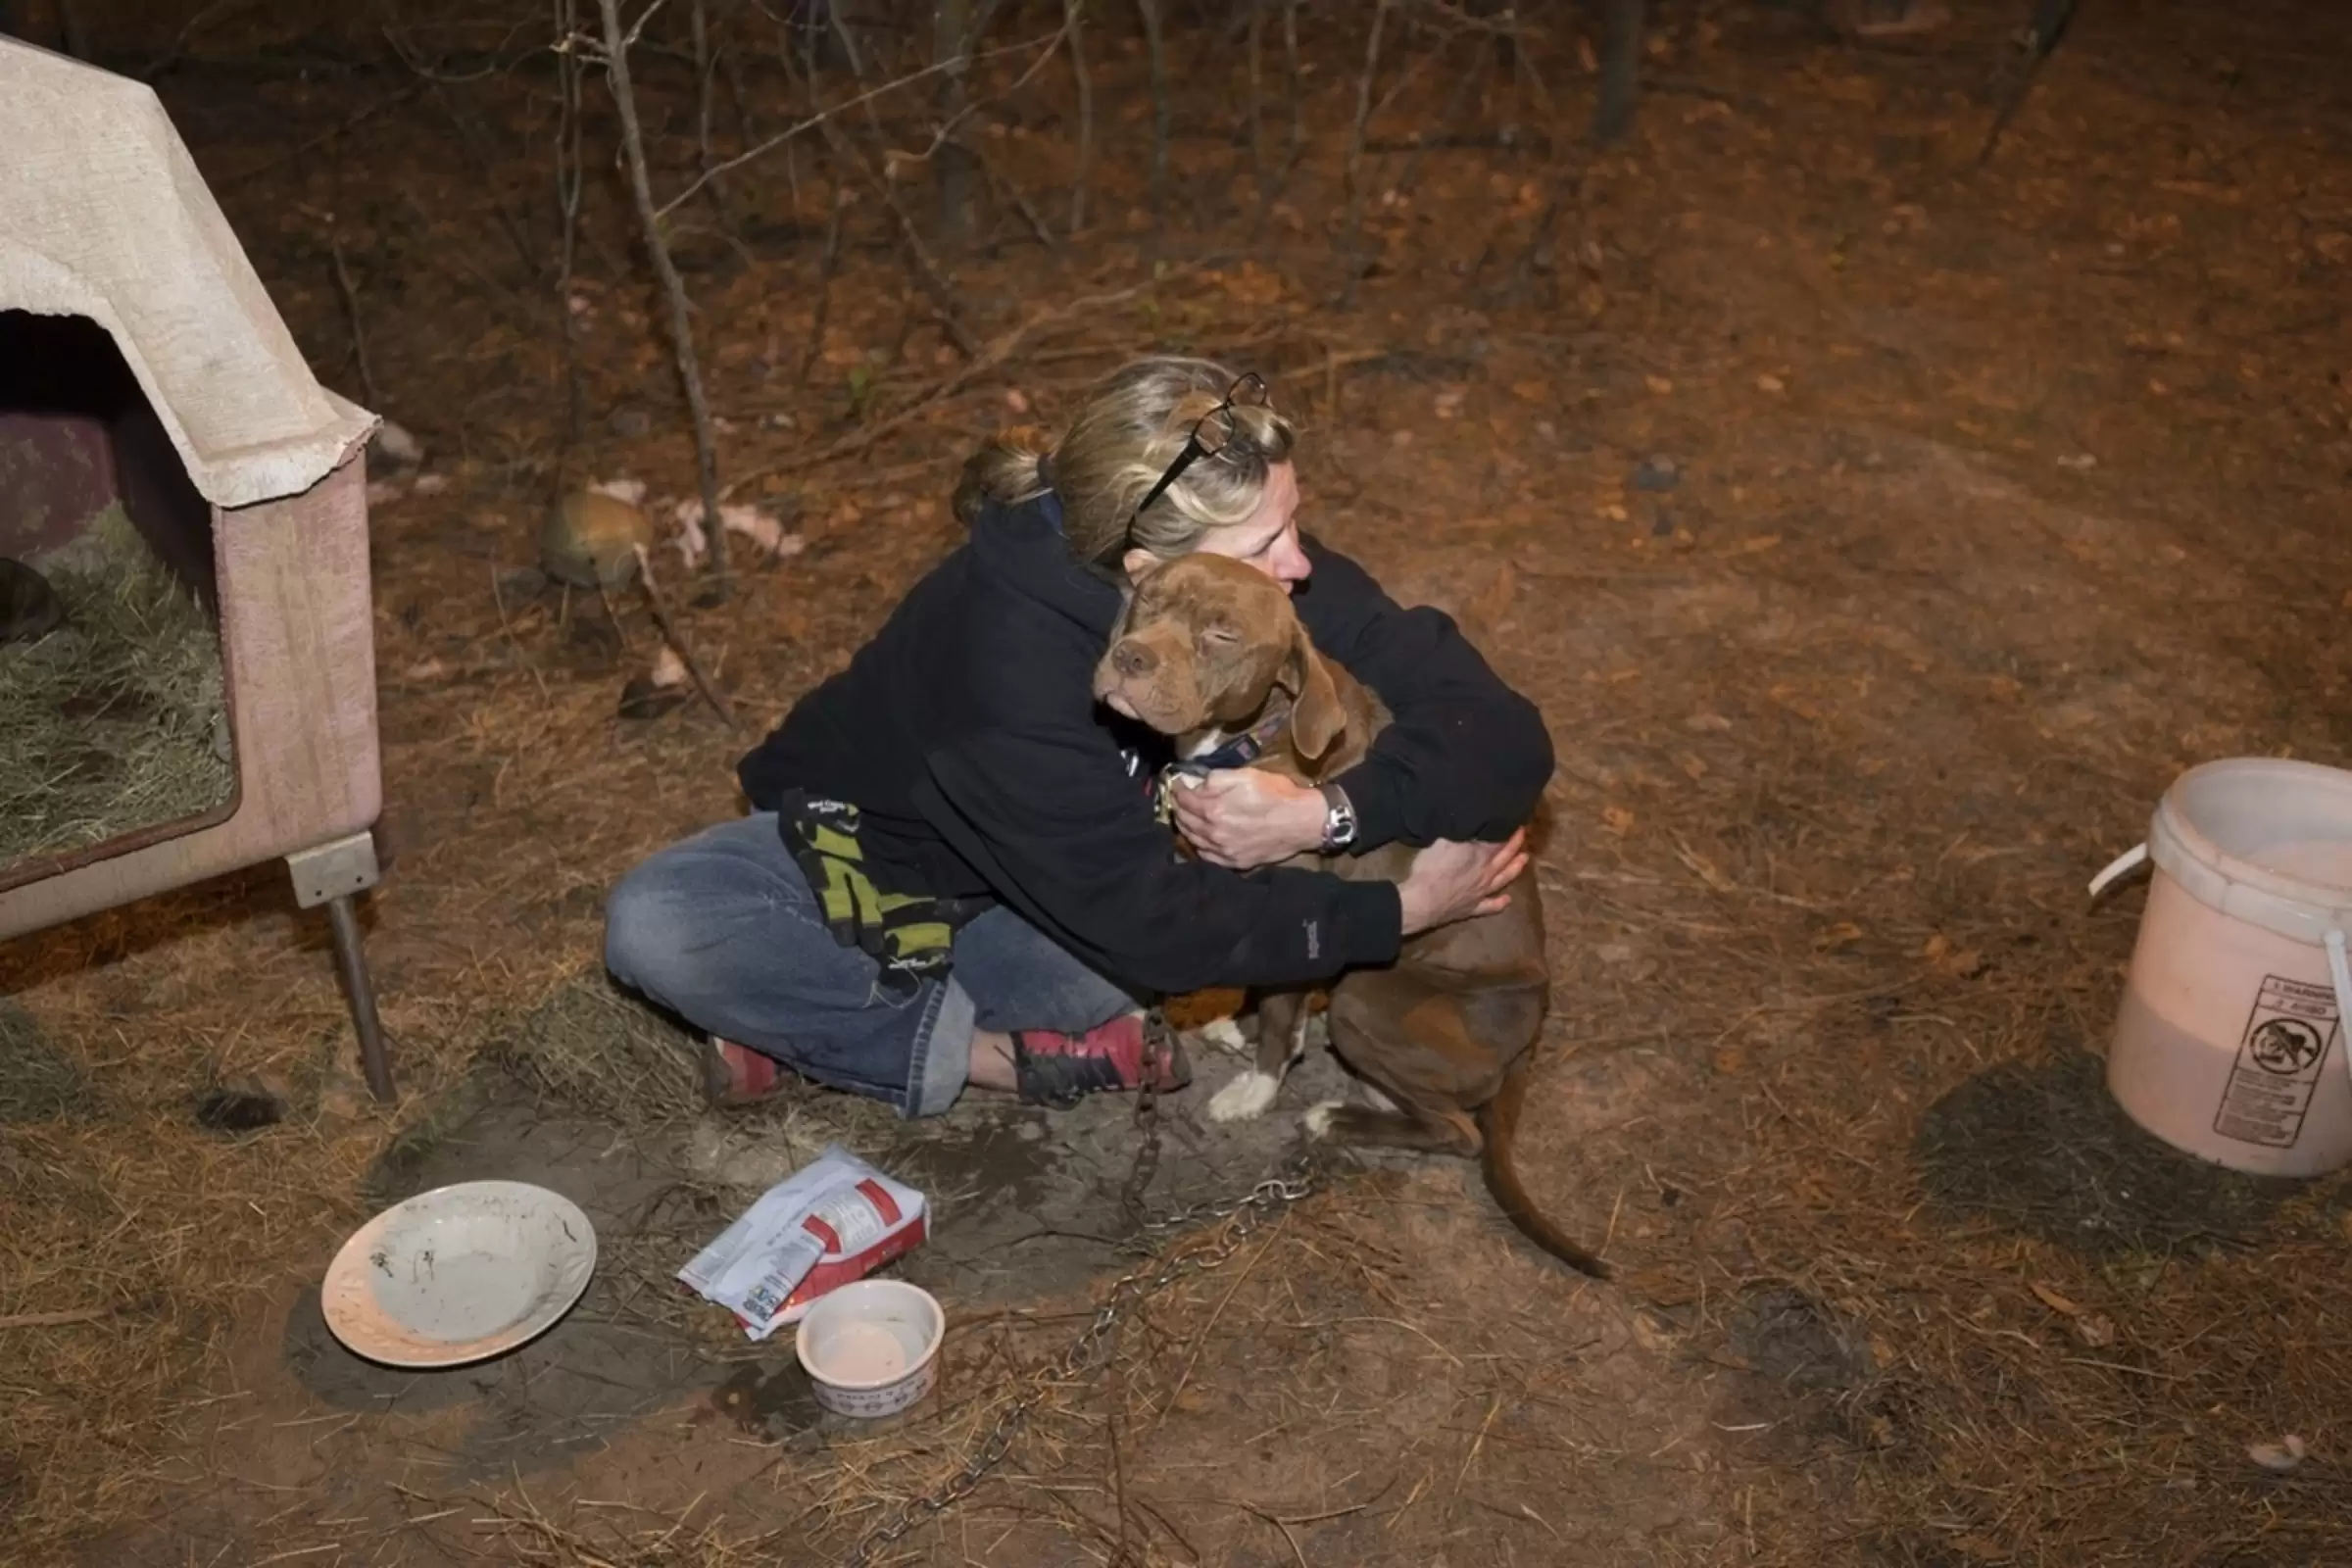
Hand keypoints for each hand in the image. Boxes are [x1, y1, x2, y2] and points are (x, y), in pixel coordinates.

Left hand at [1171, 769, 1327, 868]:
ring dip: (1185, 826)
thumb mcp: (1246, 775)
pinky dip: (1199, 845)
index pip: (1184, 799)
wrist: (1303, 822)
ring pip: (1192, 839)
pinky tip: (1200, 838)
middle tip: (1179, 800)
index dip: (1177, 789)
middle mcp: (1214, 833)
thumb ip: (1216, 778)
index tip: (1177, 784)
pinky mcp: (1234, 862)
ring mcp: (1223, 850)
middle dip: (1179, 808)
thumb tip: (1196, 784)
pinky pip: (1206, 856)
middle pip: (1185, 820)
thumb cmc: (1277, 794)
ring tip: (1186, 817)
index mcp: (1214, 809)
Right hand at [1396, 829, 1528, 934]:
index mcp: (1478, 856)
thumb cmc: (1430, 868)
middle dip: (1515, 845)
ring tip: (1525, 859)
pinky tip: (1507, 900)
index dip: (1506, 830)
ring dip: (1515, 869)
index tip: (1513, 821)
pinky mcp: (1473, 908)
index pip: (1497, 840)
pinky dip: (1500, 903)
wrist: (1423, 901)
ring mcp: (1481, 892)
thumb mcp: (1443, 841)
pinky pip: (1490, 906)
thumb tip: (1469, 821)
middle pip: (1504, 857)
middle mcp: (1485, 873)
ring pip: (1503, 879)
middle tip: (1523, 834)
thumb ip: (1459, 832)